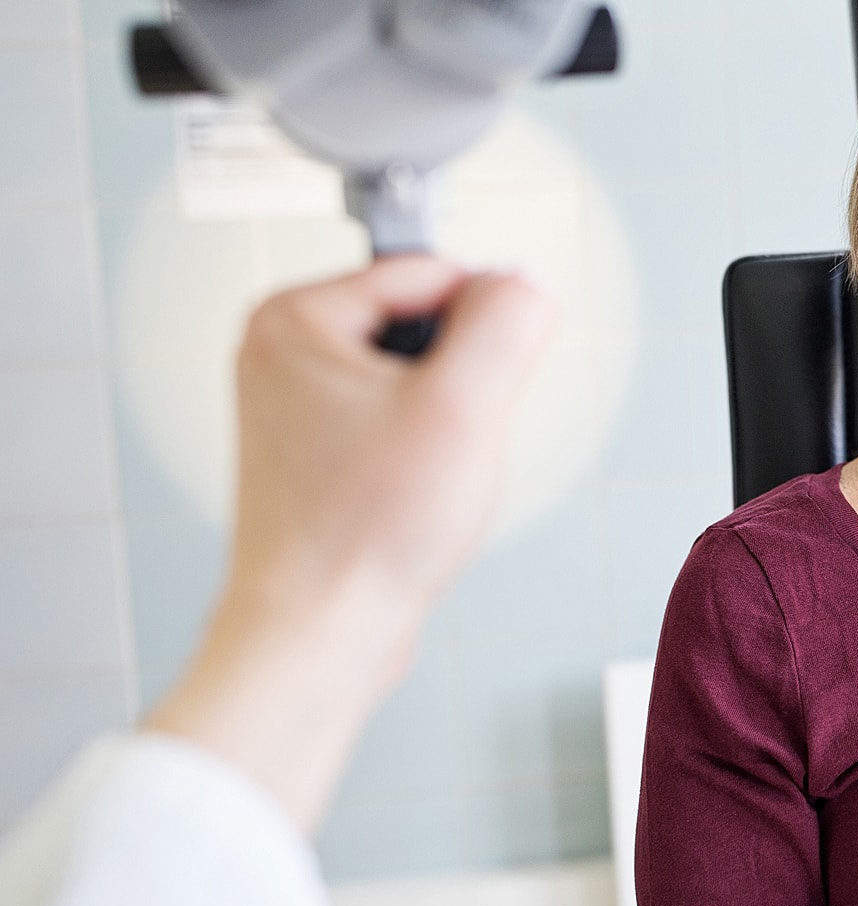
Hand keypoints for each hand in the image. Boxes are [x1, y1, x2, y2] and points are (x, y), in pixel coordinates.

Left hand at [147, 257, 556, 826]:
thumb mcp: (463, 407)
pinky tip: (411, 495)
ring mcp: (295, 403)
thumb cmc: (363, 536)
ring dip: (448, 421)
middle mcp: (281, 351)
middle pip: (429, 323)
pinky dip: (426, 453)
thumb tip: (528, 284)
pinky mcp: (317, 450)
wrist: (318, 633)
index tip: (479, 392)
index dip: (483, 329)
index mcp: (294, 317)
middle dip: (463, 381)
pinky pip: (402, 419)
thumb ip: (507, 322)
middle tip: (444, 441)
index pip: (435, 272)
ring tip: (423, 475)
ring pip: (421, 376)